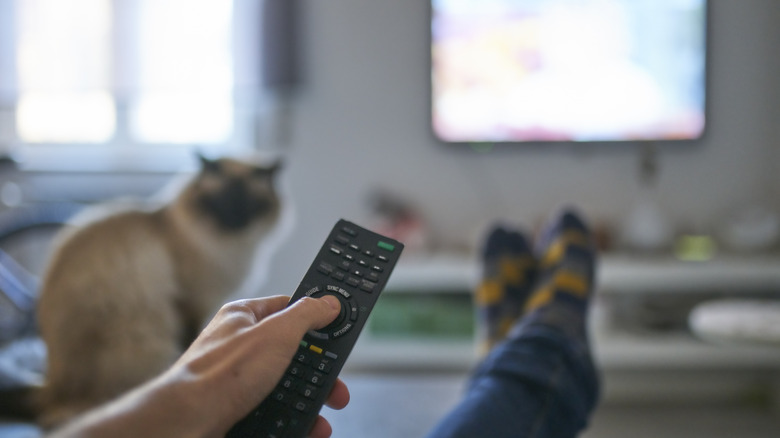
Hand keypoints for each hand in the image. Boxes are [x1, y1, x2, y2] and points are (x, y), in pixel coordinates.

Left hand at [176, 295, 349, 436]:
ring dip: (309, 403)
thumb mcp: (277, 333)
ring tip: (323, 417)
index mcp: (244, 318)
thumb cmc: (222, 374)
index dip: (315, 320)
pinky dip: (292, 422)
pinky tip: (306, 428)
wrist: (187, 422)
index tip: (338, 332)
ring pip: (284, 388)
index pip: (288, 309)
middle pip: (291, 354)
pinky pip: (272, 412)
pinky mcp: (236, 408)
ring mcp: (237, 380)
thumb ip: (306, 314)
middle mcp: (240, 347)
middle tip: (336, 388)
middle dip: (318, 374)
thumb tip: (328, 303)